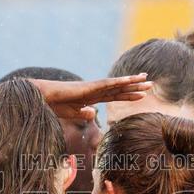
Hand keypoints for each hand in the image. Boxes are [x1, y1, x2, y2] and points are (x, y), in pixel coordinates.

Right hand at [31, 74, 152, 120]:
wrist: (43, 97)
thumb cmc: (53, 105)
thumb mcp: (72, 114)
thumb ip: (84, 114)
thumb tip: (94, 113)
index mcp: (91, 98)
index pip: (114, 96)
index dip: (128, 95)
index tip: (141, 94)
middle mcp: (94, 90)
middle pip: (119, 89)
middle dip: (135, 87)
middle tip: (150, 84)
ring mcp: (92, 87)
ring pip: (116, 85)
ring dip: (132, 82)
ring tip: (146, 80)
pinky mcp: (89, 86)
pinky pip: (107, 84)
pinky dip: (119, 82)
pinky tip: (130, 80)